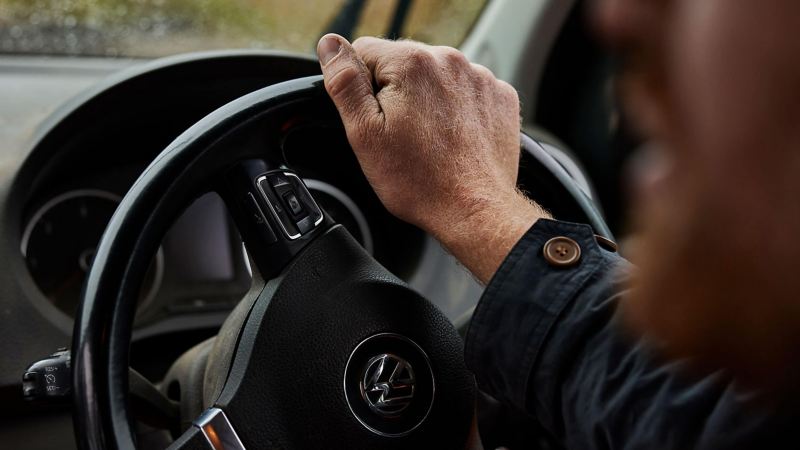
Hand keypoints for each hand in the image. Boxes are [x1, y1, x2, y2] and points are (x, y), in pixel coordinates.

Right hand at [317, 34, 548, 282]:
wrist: (474, 210)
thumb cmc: (419, 181)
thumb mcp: (365, 133)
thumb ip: (345, 82)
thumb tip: (330, 45)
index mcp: (411, 63)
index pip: (365, 51)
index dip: (361, 88)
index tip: (376, 120)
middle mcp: (449, 60)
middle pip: (403, 63)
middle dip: (396, 93)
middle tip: (401, 136)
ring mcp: (479, 77)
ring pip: (436, 77)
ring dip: (428, 100)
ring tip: (429, 141)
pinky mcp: (500, 96)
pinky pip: (467, 91)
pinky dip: (458, 109)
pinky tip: (453, 139)